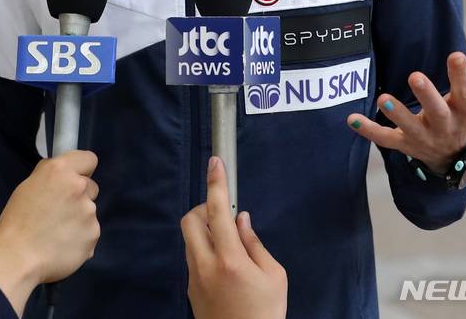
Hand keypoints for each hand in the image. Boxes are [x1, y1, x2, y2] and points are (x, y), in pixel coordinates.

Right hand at [0, 150, 99, 316]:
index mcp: (60, 170)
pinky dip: (80, 238)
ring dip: (79, 219)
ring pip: (89, 211)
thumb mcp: (29, 186)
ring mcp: (89, 211)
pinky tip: (62, 246)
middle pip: (91, 187)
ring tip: (56, 234)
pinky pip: (90, 232)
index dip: (82, 170)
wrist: (15, 259)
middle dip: (79, 196)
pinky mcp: (93, 233)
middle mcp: (78, 186)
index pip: (89, 159)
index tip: (74, 180)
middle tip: (58, 212)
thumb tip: (64, 173)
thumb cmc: (16, 222)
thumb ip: (52, 176)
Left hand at [181, 156, 286, 318]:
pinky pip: (193, 257)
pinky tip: (226, 262)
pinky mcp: (190, 291)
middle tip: (225, 214)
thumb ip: (255, 243)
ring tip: (230, 242)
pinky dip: (205, 248)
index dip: (217, 183)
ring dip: (205, 229)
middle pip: (190, 220)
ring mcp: (194, 279)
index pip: (218, 211)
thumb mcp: (274, 276)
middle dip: (204, 208)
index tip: (215, 162)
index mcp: (230, 261)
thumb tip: (240, 219)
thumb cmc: (266, 314)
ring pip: (190, 238)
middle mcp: (205, 267)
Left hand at [347, 47, 465, 173]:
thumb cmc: (464, 114)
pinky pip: (383, 140)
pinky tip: (351, 119)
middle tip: (415, 76)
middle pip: (436, 111)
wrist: (452, 158)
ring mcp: (422, 137)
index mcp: (463, 111)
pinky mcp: (402, 144)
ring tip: (383, 98)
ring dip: (396, 114)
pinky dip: (368, 130)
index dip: (460, 75)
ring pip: (409, 127)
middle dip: (426, 95)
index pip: (464, 92)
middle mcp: (443, 125)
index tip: (455, 55)